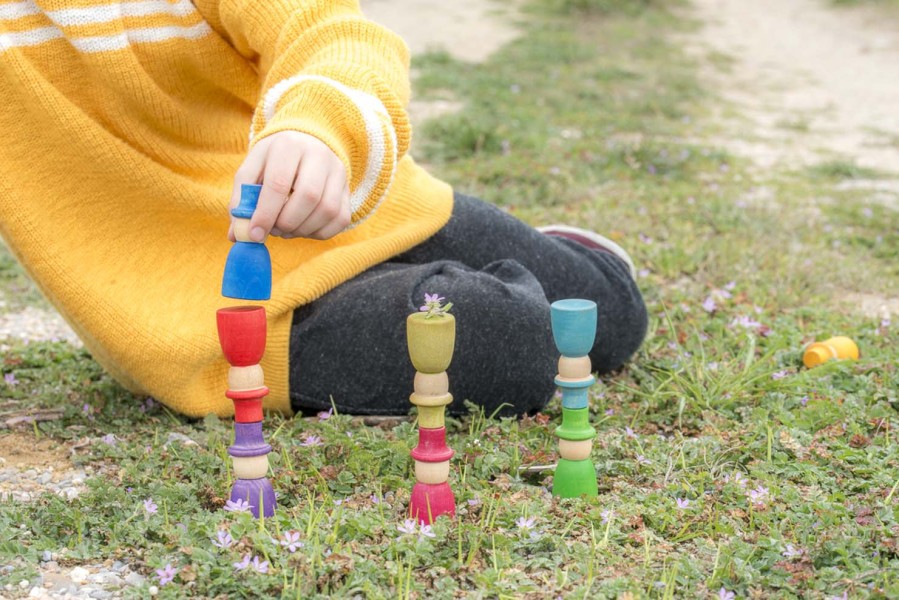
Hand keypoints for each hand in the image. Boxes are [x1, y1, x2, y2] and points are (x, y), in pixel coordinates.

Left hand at [229, 131, 350, 241]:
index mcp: (288, 145)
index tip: (255, 234)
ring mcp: (338, 172)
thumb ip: (242, 199)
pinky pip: (341, 219)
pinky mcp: (348, 189)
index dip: (265, 214)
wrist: (307, 141)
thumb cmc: (274, 159)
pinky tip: (304, 227)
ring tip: (287, 228)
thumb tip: (238, 234)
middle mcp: (319, 155)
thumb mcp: (253, 168)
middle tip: (274, 230)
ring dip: (303, 229)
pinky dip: (320, 232)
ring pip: (327, 210)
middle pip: (308, 197)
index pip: (279, 183)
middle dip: (287, 222)